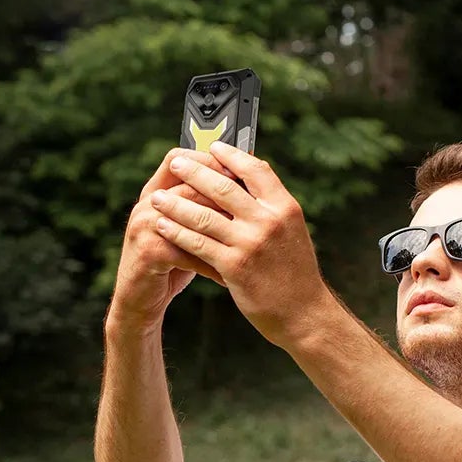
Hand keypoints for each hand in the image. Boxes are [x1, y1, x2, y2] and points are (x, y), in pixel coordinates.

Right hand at [109, 148, 233, 336]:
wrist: (139, 301)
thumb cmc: (171, 262)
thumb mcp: (186, 229)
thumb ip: (205, 207)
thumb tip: (247, 188)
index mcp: (156, 190)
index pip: (180, 159)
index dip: (209, 160)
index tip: (240, 170)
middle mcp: (147, 202)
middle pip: (189, 183)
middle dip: (224, 194)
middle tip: (254, 205)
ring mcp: (144, 225)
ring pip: (190, 214)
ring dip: (223, 227)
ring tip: (250, 238)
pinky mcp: (148, 251)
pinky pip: (189, 250)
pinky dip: (213, 263)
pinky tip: (231, 273)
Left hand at [146, 142, 330, 347]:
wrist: (304, 314)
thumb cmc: (295, 272)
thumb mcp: (291, 231)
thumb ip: (270, 206)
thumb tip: (247, 177)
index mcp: (285, 207)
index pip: (255, 169)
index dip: (231, 156)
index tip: (212, 147)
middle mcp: (268, 221)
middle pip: (223, 187)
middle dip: (194, 172)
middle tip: (175, 163)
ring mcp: (250, 243)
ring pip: (204, 215)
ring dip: (176, 203)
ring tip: (157, 197)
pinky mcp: (234, 266)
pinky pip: (197, 243)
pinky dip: (176, 232)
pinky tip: (163, 225)